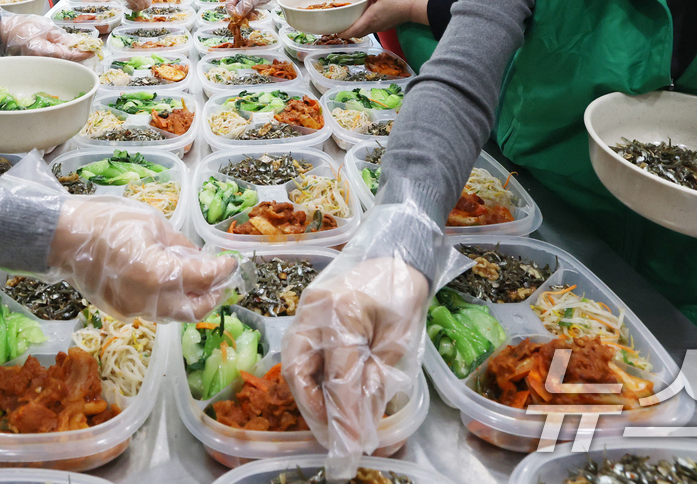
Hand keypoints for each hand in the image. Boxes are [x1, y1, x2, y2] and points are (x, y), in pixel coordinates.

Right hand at [0, 12, 94, 60]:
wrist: (4, 32)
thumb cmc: (21, 27)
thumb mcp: (45, 27)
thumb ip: (61, 37)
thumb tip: (75, 43)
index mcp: (43, 50)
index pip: (67, 55)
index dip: (82, 53)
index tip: (93, 51)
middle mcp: (42, 60)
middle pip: (66, 62)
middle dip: (79, 57)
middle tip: (91, 50)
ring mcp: (39, 63)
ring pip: (61, 63)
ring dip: (73, 58)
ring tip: (84, 50)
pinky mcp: (37, 63)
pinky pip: (54, 62)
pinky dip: (64, 58)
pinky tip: (70, 52)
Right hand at [49, 196, 238, 320]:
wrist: (61, 238)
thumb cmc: (107, 221)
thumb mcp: (152, 224)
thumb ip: (180, 246)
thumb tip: (201, 258)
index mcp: (158, 273)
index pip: (203, 279)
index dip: (222, 270)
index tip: (231, 261)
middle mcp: (148, 300)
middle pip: (194, 310)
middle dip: (214, 296)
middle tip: (223, 280)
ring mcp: (132, 310)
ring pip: (175, 314)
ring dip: (193, 300)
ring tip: (202, 282)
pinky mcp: (120, 312)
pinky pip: (155, 311)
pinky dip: (170, 301)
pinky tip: (173, 284)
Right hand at [112, 0, 151, 11]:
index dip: (145, 4)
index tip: (142, 5)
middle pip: (146, 4)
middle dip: (142, 8)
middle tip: (137, 8)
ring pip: (140, 7)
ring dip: (136, 9)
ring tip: (131, 7)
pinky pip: (133, 6)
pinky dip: (130, 7)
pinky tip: (127, 5)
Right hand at [226, 0, 280, 16]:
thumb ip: (245, 5)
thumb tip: (238, 14)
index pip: (229, 5)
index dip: (232, 12)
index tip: (238, 18)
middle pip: (235, 11)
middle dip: (240, 16)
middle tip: (247, 19)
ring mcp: (245, 2)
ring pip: (242, 14)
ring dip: (247, 17)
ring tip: (254, 15)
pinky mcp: (251, 6)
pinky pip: (249, 13)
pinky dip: (252, 15)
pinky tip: (257, 14)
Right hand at [283, 256, 428, 478]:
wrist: (396, 251)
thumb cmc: (403, 293)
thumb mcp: (398, 341)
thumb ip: (376, 380)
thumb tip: (361, 421)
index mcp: (344, 314)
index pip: (338, 379)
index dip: (344, 417)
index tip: (351, 446)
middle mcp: (315, 311)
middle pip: (299, 372)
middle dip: (314, 409)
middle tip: (333, 436)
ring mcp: (305, 308)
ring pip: (292, 362)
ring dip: (307, 395)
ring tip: (328, 420)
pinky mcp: (305, 310)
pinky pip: (298, 349)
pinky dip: (308, 375)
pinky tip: (324, 392)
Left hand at [341, 0, 428, 37]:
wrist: (412, 7)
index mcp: (369, 19)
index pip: (353, 31)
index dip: (343, 33)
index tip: (336, 32)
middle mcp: (374, 26)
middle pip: (358, 33)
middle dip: (349, 32)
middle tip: (342, 27)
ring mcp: (380, 27)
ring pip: (365, 31)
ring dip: (357, 29)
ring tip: (352, 22)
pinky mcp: (386, 25)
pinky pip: (372, 28)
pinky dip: (365, 26)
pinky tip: (365, 18)